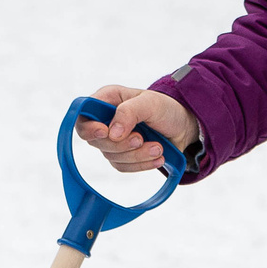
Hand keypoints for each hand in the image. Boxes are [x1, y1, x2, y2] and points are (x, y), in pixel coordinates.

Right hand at [75, 84, 199, 174]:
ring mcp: (113, 139)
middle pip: (96, 141)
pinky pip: (124, 167)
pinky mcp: (123, 156)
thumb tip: (111, 133)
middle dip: (121, 144)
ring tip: (158, 147)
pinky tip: (157, 157)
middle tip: (141, 139)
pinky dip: (141, 164)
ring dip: (137, 155)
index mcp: (107, 100)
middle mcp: (105, 120)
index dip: (89, 127)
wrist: (183, 126)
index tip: (105, 132)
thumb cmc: (166, 108)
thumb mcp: (150, 103)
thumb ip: (129, 112)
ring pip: (112, 156)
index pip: (83, 116)